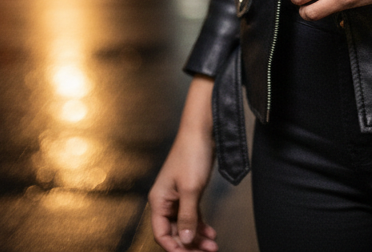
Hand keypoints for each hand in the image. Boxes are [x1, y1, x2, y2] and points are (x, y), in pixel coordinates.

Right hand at [149, 78, 219, 250]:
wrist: (202, 131)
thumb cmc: (192, 155)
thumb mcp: (191, 190)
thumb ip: (187, 217)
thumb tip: (185, 241)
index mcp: (158, 200)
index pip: (161, 233)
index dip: (174, 247)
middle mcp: (165, 201)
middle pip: (174, 231)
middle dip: (190, 244)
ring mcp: (177, 196)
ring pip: (185, 225)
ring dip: (198, 236)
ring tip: (213, 245)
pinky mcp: (189, 191)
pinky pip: (192, 215)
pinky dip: (201, 225)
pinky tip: (211, 232)